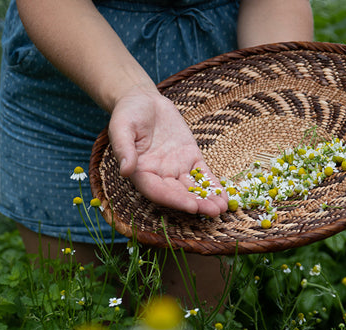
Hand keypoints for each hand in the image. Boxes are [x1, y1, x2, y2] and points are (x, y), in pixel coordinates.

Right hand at [108, 84, 227, 216]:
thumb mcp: (121, 127)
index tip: (191, 207)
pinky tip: (224, 194)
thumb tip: (125, 171)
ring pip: (192, 186)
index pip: (158, 191)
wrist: (143, 100)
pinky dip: (213, 184)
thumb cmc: (128, 113)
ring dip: (207, 198)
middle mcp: (159, 175)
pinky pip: (202, 173)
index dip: (175, 200)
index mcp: (141, 172)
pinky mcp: (190, 157)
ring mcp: (176, 167)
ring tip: (222, 208)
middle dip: (196, 203)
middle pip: (178, 193)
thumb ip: (123, 149)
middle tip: (215, 212)